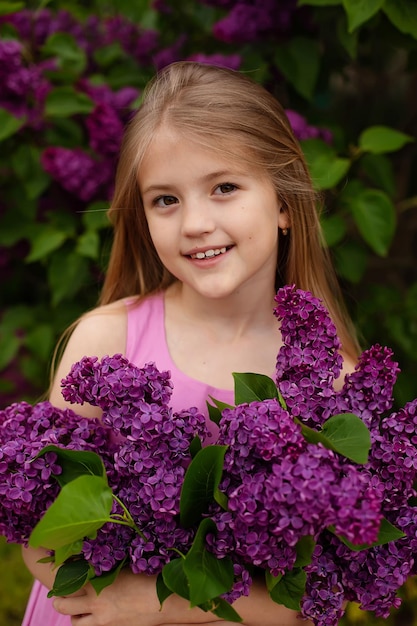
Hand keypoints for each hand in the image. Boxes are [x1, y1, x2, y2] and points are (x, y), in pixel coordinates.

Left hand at [52, 568, 220, 625]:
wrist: (166, 600)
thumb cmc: (149, 576)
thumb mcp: (126, 562)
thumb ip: (108, 561)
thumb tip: (95, 549)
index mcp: (99, 576)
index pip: (66, 573)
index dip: (56, 569)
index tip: (52, 564)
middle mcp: (95, 598)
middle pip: (62, 601)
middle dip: (58, 595)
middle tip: (61, 589)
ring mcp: (101, 616)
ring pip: (72, 619)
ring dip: (72, 611)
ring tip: (78, 604)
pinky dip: (84, 622)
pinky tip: (92, 615)